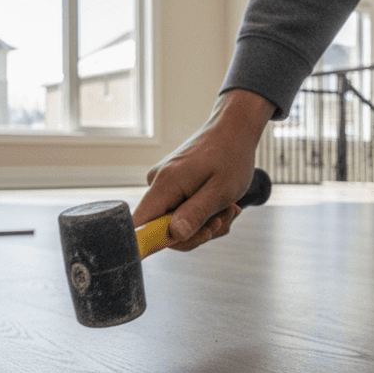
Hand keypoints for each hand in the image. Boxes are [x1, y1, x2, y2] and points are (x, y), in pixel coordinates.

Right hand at [132, 89, 274, 251]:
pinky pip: (183, 214)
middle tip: (223, 219)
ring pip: (178, 225)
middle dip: (197, 233)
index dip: (151, 243)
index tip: (180, 241)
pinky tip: (221, 204)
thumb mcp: (220, 191)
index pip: (140, 224)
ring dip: (206, 224)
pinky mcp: (172, 187)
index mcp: (165, 184)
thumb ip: (195, 214)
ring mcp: (164, 186)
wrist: (234, 129)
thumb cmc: (231, 155)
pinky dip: (204, 215)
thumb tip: (173, 236)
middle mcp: (158, 184)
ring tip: (228, 207)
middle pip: (163, 230)